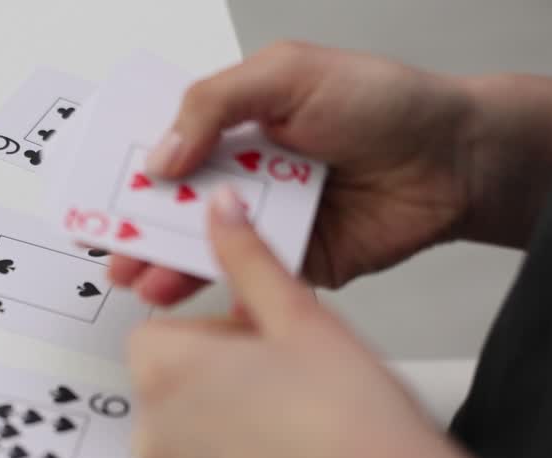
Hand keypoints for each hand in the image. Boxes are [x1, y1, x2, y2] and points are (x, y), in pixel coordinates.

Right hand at [113, 42, 476, 302]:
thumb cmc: (386, 103)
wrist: (455, 160)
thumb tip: (162, 154)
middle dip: (135, 224)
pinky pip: (243, 274)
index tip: (96, 189)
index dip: (130, 166)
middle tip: (106, 246)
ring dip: (163, 260)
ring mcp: (267, 219)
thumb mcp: (288, 74)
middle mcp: (245, 172)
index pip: (169, 144)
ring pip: (201, 244)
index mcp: (238, 121)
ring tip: (134, 275)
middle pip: (175, 202)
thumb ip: (216, 104)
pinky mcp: (292, 261)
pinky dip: (210, 285)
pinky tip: (178, 289)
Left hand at [128, 185, 462, 457]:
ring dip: (225, 428)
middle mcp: (153, 434)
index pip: (161, 334)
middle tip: (290, 387)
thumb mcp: (302, 319)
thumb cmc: (356, 427)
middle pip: (170, 386)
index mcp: (168, 371)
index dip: (216, 335)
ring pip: (186, 438)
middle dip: (218, 379)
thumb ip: (249, 259)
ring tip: (298, 433)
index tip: (263, 344)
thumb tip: (221, 208)